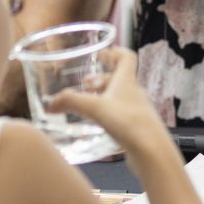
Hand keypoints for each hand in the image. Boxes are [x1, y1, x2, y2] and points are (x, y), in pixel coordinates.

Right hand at [48, 50, 179, 166]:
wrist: (151, 151)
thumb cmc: (129, 123)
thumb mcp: (95, 108)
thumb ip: (71, 102)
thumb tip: (52, 103)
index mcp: (127, 81)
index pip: (127, 58)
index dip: (116, 52)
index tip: (102, 53)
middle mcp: (134, 93)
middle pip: (120, 78)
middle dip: (101, 79)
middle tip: (86, 84)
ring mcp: (137, 110)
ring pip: (119, 97)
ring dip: (104, 97)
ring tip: (88, 104)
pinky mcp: (136, 127)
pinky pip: (121, 115)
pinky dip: (108, 114)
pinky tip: (98, 124)